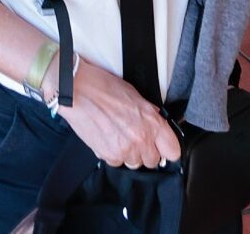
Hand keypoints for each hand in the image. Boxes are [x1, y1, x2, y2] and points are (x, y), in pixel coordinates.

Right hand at [54, 62, 181, 170]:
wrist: (76, 90)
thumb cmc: (103, 87)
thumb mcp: (135, 95)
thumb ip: (149, 114)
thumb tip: (156, 125)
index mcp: (152, 122)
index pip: (173, 151)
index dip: (166, 148)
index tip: (161, 146)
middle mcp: (141, 139)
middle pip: (153, 161)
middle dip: (145, 151)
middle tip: (134, 137)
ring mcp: (125, 149)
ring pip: (134, 163)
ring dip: (128, 153)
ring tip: (117, 135)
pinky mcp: (108, 155)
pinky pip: (117, 162)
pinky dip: (112, 153)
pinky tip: (106, 137)